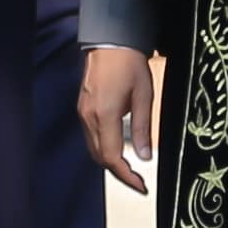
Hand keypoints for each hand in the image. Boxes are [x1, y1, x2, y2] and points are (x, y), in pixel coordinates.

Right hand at [79, 43, 157, 190]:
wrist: (110, 42)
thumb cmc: (130, 65)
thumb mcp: (144, 96)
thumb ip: (143, 129)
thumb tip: (145, 157)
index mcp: (104, 115)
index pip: (111, 158)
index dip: (126, 176)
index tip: (141, 186)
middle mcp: (89, 118)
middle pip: (100, 158)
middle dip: (119, 174)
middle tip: (138, 182)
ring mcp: (83, 114)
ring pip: (94, 149)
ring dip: (110, 163)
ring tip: (130, 170)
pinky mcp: (83, 109)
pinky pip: (91, 138)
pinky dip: (104, 150)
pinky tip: (118, 151)